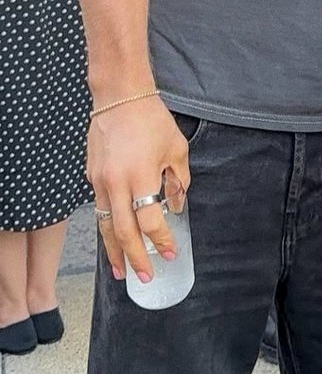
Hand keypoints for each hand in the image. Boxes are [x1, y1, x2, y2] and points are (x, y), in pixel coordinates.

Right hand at [88, 97, 189, 283]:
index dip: (161, 240)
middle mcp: (116, 184)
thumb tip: (176, 206)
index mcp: (141, 177)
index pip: (150, 221)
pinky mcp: (91, 176)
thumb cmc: (151, 120)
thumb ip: (179, 181)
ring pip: (106, 226)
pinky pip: (99, 208)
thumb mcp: (176, 148)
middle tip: (145, 277)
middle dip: (135, 258)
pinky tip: (114, 238)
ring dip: (114, 251)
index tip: (170, 253)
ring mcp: (100, 182)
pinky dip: (107, 227)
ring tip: (121, 271)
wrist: (119, 97)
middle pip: (124, 233)